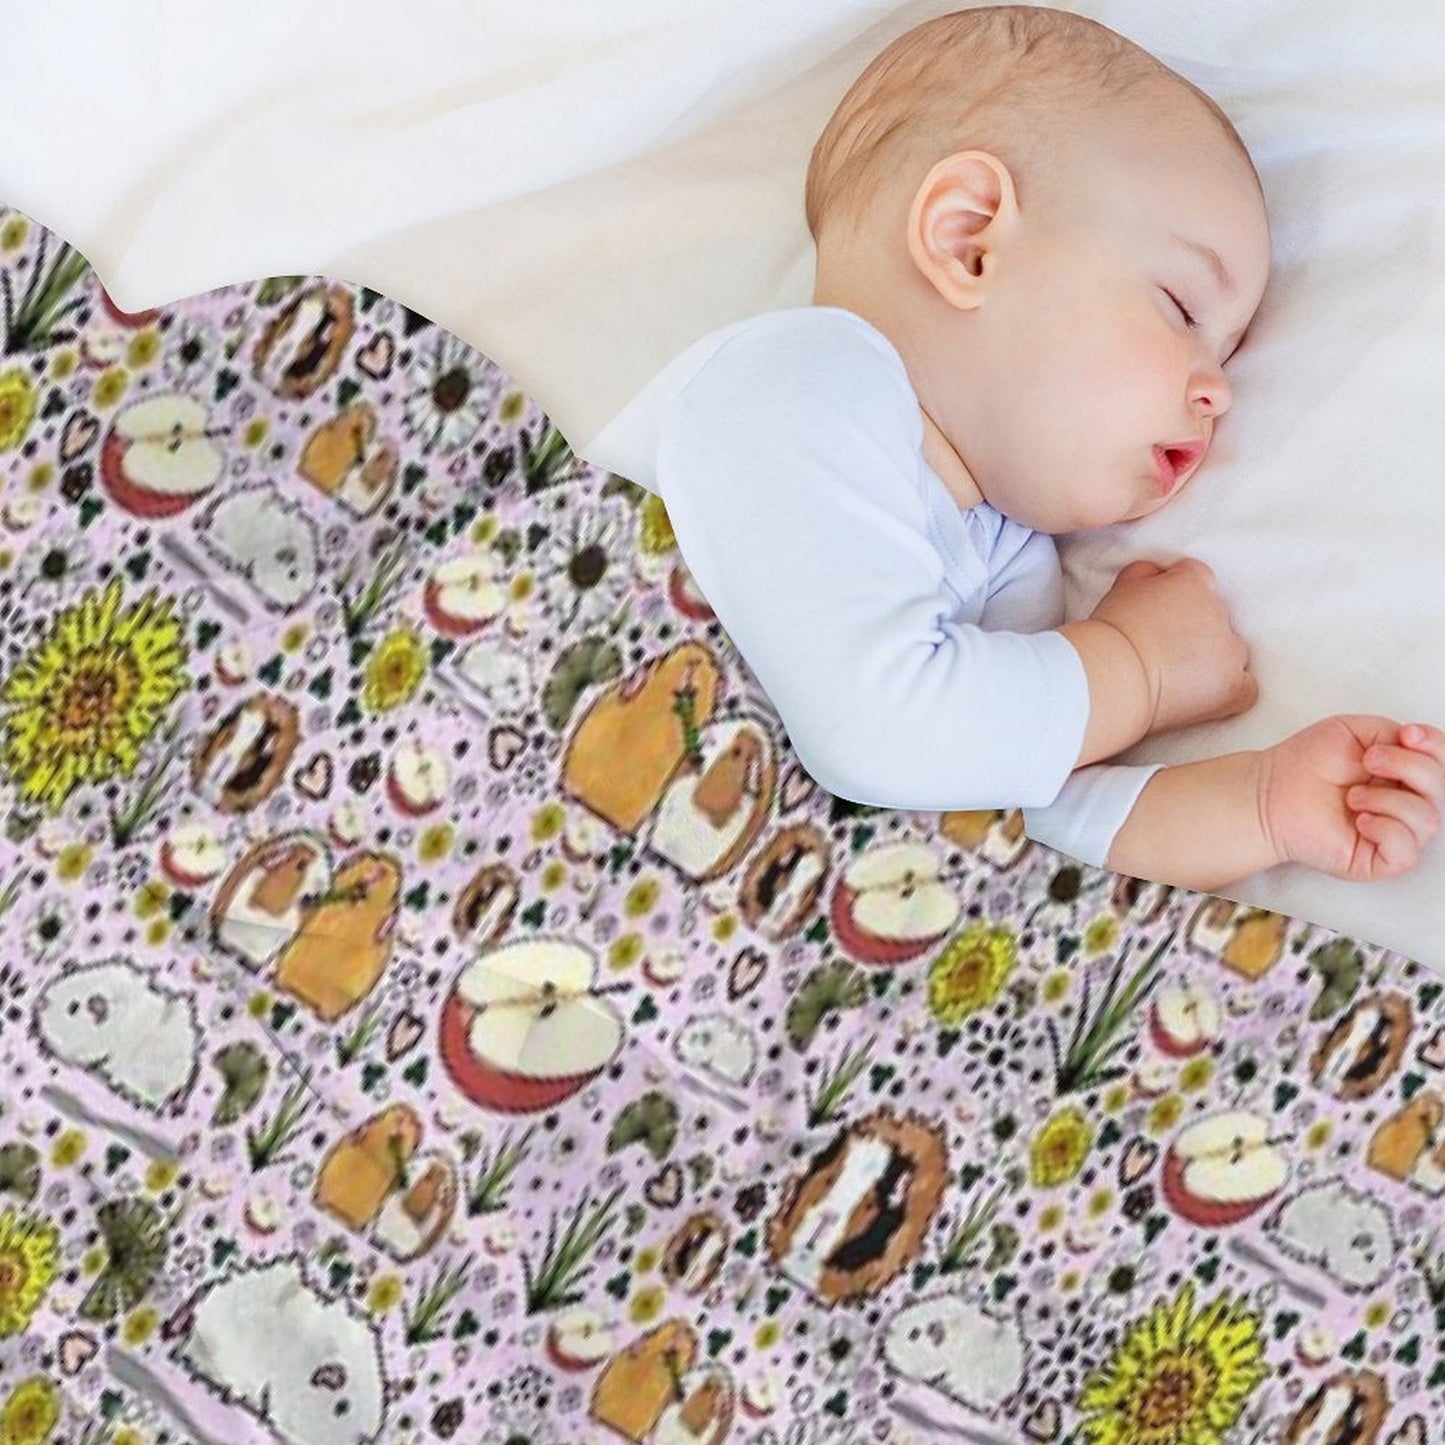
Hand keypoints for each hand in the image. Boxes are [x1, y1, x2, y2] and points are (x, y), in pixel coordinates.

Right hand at [1091, 558, 1256, 734]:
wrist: (1113, 675)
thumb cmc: (1111, 633)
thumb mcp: (1122, 586)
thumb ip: (1146, 574)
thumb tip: (1157, 574)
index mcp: (1194, 582)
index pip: (1197, 578)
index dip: (1178, 596)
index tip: (1161, 613)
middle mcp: (1218, 612)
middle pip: (1215, 616)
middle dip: (1194, 629)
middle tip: (1162, 648)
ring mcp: (1229, 651)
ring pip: (1231, 651)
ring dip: (1212, 659)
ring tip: (1178, 676)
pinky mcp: (1232, 687)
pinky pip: (1246, 687)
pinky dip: (1231, 691)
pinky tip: (1208, 696)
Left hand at [1258, 717, 1444, 879]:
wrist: (1269, 792)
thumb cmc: (1306, 764)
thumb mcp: (1354, 732)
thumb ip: (1393, 733)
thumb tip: (1417, 744)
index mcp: (1403, 774)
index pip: (1443, 763)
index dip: (1435, 746)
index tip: (1406, 734)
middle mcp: (1405, 804)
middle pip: (1441, 789)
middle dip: (1409, 767)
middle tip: (1368, 761)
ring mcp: (1394, 834)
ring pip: (1428, 820)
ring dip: (1388, 800)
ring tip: (1352, 796)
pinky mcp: (1377, 860)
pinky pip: (1406, 851)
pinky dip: (1386, 830)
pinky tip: (1359, 820)